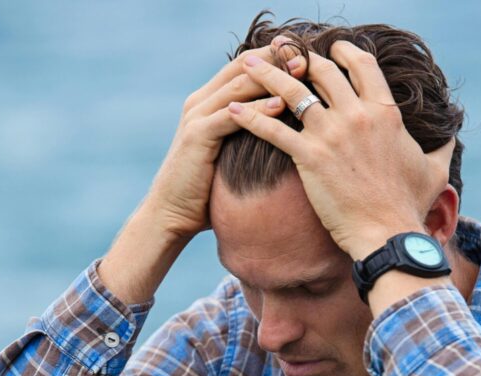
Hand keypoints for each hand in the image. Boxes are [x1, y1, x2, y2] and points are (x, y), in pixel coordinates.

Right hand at [145, 43, 303, 240]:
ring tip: (303, 74)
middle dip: (276, 60)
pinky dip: (257, 108)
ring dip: (272, 78)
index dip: (274, 57)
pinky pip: (232, 116)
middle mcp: (200, 102)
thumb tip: (281, 137)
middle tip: (309, 57)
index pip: (244, 66)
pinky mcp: (197, 136)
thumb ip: (246, 138)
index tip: (306, 56)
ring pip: (239, 85)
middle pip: (243, 66)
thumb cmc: (204, 192)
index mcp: (207, 102)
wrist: (171, 214)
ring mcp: (196, 116)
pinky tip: (281, 105)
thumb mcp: (228, 157)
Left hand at [227, 42, 454, 259]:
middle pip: (322, 71)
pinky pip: (272, 129)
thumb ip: (441, 148)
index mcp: (385, 112)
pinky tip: (231, 110)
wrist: (387, 233)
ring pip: (292, 91)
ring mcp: (331, 134)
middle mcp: (357, 114)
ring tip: (247, 65)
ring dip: (266, 74)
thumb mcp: (433, 171)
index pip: (361, 65)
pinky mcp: (309, 157)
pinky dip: (249, 118)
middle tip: (280, 51)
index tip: (329, 48)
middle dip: (298, 57)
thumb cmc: (408, 206)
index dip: (342, 52)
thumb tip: (451, 138)